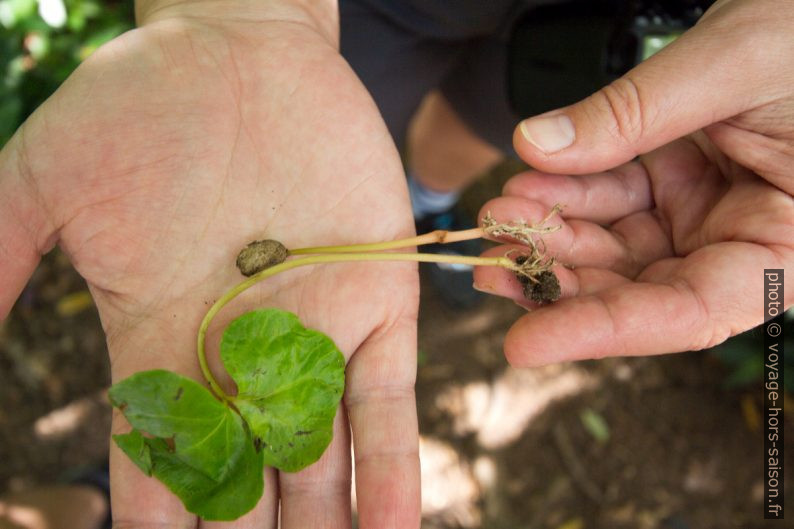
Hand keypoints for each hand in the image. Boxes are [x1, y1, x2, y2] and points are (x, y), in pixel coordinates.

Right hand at [0, 2, 419, 526]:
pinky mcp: (377, 302)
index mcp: (162, 345)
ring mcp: (315, 334)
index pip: (159, 465)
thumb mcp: (46, 182)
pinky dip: (391, 468)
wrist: (241, 51)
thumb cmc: (141, 104)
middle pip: (248, 483)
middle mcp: (241, 357)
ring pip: (322, 460)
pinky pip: (387, 403)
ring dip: (326, 528)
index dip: (160, 528)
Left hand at [475, 0, 793, 365]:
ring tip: (497, 213)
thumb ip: (634, 111)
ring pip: (613, 247)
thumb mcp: (732, 65)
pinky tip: (527, 181)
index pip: (685, 313)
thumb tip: (535, 146)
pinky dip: (566, 192)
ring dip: (549, 234)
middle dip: (556, 280)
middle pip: (635, 289)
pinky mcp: (676, 184)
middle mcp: (738, 244)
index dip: (600, 332)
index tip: (522, 344)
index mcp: (783, 245)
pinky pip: (610, 198)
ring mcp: (703, 215)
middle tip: (489, 264)